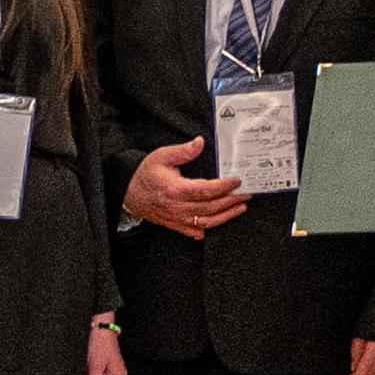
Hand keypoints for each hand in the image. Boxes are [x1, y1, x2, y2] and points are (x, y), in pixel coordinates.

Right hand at [127, 137, 247, 235]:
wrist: (128, 193)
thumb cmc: (145, 174)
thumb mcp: (162, 156)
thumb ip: (183, 151)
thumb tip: (199, 142)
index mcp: (176, 190)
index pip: (206, 190)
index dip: (224, 186)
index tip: (237, 181)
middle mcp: (178, 207)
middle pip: (211, 207)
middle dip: (231, 201)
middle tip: (246, 194)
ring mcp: (177, 219)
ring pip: (206, 222)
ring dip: (226, 216)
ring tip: (240, 208)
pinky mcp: (175, 225)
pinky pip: (195, 231)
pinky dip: (209, 229)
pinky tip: (220, 222)